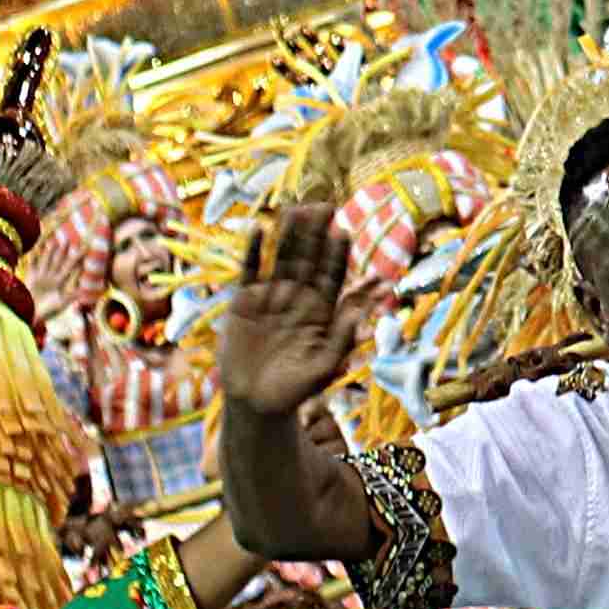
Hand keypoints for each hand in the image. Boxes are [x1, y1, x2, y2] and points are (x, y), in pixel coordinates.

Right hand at [213, 199, 365, 423]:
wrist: (255, 403)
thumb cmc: (295, 390)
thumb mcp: (324, 367)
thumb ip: (342, 339)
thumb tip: (364, 316)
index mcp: (321, 311)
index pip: (332, 276)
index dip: (337, 255)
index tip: (344, 231)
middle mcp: (298, 298)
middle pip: (309, 260)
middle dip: (316, 234)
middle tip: (324, 205)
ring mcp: (271, 297)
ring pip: (282, 259)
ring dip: (288, 235)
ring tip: (295, 209)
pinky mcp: (244, 302)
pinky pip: (250, 271)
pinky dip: (254, 252)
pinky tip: (259, 229)